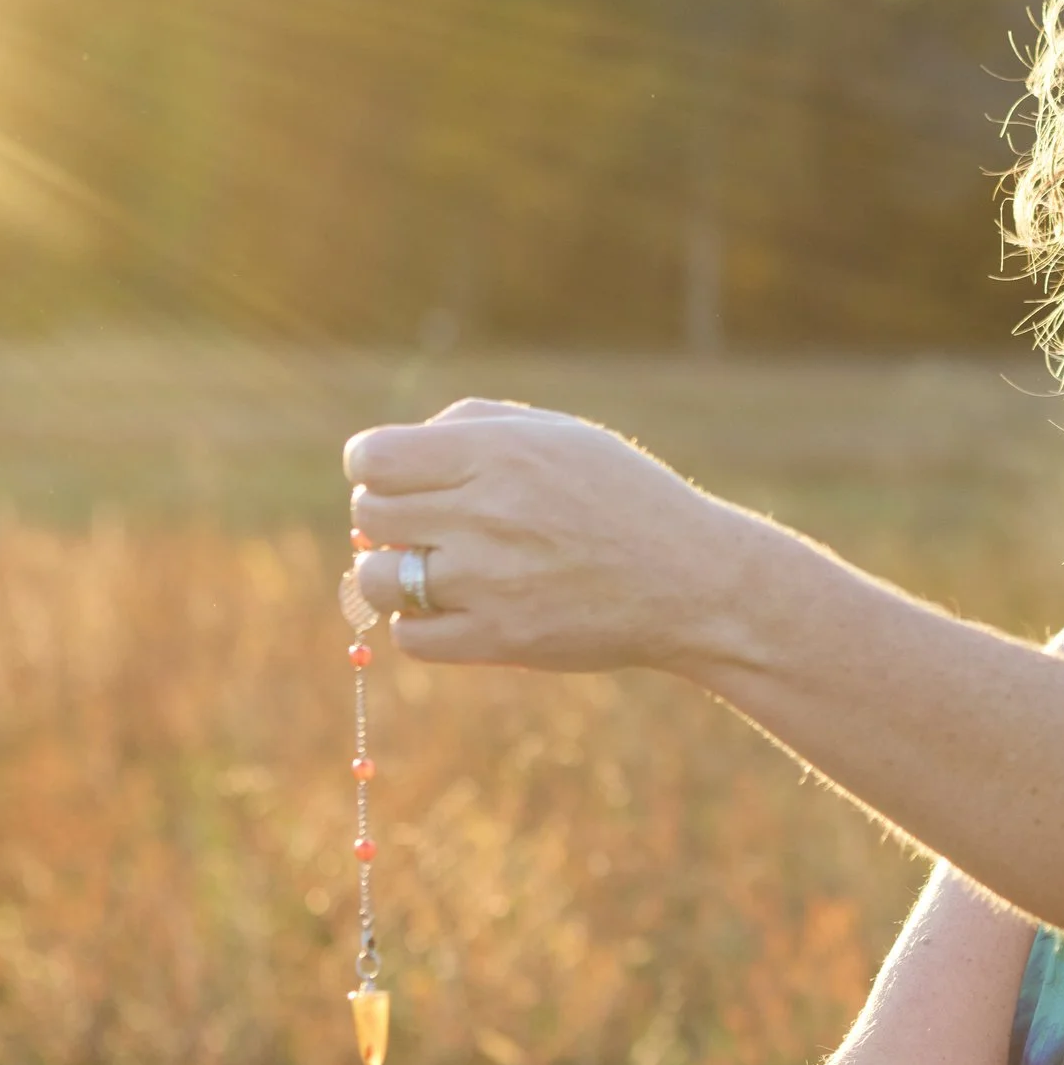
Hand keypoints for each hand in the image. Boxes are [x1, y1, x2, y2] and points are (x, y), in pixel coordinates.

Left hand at [345, 398, 749, 671]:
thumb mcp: (560, 434)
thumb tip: (388, 455)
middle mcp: (486, 514)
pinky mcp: (499, 640)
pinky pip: (409, 639)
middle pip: (370, 514)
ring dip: (392, 575)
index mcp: (498, 453)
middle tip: (431, 527)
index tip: (400, 480)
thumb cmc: (625, 499)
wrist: (694, 581)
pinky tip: (458, 610)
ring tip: (435, 572)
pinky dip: (421, 625)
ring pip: (375, 580)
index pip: (371, 457)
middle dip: (389, 518)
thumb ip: (472, 423)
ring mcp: (489, 582)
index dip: (374, 468)